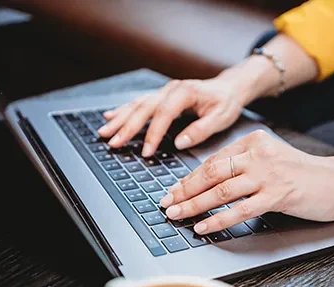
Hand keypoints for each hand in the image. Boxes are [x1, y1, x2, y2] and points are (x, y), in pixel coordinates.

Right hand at [98, 78, 243, 156]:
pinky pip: (139, 102)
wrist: (229, 88)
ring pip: (137, 104)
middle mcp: (171, 89)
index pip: (164, 114)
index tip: (146, 152)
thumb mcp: (221, 118)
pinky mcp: (161, 96)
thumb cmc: (226, 103)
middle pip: (143, 108)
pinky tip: (110, 116)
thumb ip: (200, 130)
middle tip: (113, 142)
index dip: (153, 134)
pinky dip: (123, 110)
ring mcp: (164, 91)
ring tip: (104, 132)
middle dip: (126, 127)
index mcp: (185, 93)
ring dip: (119, 118)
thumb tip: (180, 143)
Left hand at [159, 130, 333, 234]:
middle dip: (184, 190)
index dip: (189, 178)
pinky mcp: (278, 195)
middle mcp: (258, 154)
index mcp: (254, 142)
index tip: (174, 190)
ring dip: (194, 205)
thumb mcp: (272, 160)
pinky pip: (239, 210)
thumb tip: (209, 185)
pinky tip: (203, 227)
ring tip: (176, 215)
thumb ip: (245, 166)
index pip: (213, 160)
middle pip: (211, 173)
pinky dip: (217, 220)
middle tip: (166, 203)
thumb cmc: (306, 175)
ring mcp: (268, 174)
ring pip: (221, 190)